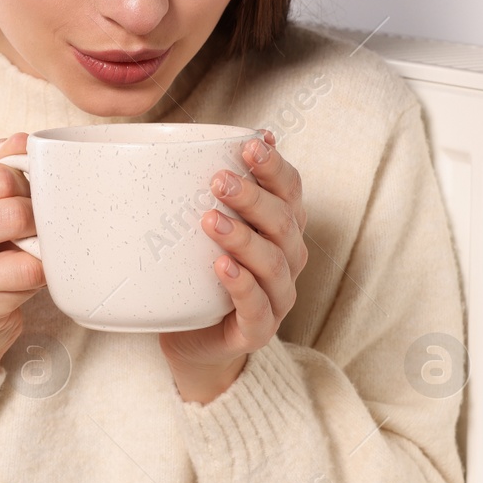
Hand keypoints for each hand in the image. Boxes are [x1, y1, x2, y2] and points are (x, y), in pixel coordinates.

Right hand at [0, 133, 45, 370]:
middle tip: (33, 230)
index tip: (25, 199)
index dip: (25, 185)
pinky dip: (35, 283)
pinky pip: (29, 286)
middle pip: (13, 211)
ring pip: (27, 255)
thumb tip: (22, 140)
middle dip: (36, 220)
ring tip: (27, 256)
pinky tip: (19, 284)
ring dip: (39, 255)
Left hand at [159, 130, 307, 402]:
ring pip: (274, 263)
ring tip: (210, 220)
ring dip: (244, 238)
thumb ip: (210, 194)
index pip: (290, 190)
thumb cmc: (199, 275)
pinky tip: (221, 266)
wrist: (193, 339)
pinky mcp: (258, 330)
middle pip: (283, 223)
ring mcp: (277, 297)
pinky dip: (241, 285)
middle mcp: (288, 259)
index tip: (249, 144)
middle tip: (218, 179)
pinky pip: (257, 307)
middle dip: (253, 198)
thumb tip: (192, 142)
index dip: (274, 167)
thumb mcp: (204, 229)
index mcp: (282, 228)